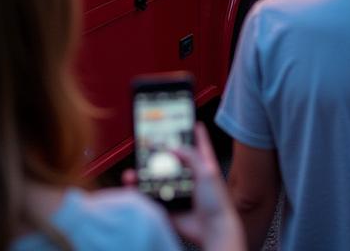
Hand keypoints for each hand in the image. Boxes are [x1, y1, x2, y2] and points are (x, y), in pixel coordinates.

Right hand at [123, 125, 246, 250]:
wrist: (212, 230)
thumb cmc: (216, 203)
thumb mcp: (206, 172)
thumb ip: (191, 157)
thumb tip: (174, 147)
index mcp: (203, 164)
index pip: (198, 142)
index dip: (192, 130)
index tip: (183, 118)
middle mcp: (190, 176)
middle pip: (172, 160)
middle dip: (159, 154)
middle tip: (146, 146)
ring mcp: (178, 191)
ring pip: (159, 179)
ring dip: (145, 174)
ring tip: (133, 170)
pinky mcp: (169, 206)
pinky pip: (153, 197)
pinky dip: (142, 192)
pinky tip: (133, 186)